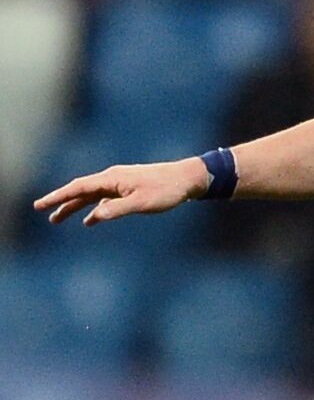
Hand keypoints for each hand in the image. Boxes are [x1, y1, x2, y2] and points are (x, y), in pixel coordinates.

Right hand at [33, 158, 207, 226]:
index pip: (79, 187)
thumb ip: (117, 209)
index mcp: (113, 178)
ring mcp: (121, 183)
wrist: (187, 179)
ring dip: (75, 207)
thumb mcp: (142, 203)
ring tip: (57, 219)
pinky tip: (90, 221)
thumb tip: (94, 216)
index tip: (40, 204)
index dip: (58, 196)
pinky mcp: (130, 190)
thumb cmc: (166, 190)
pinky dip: (95, 210)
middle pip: (81, 190)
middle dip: (61, 201)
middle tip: (42, 212)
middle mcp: (113, 178)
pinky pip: (105, 200)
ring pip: (92, 196)